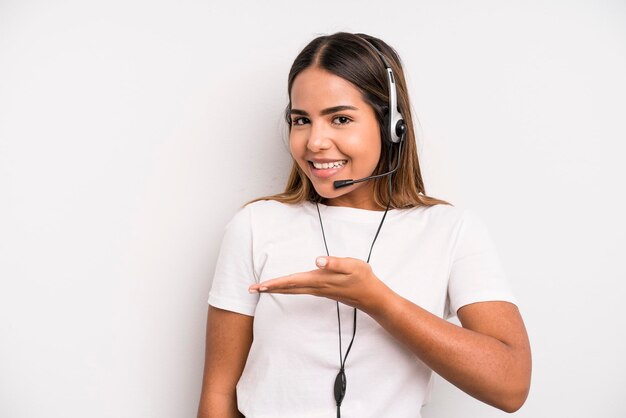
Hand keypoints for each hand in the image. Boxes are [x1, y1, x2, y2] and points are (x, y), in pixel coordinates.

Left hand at [248, 256, 389, 312]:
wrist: (372, 297)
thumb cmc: (362, 279)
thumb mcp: (352, 266)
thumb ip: (334, 262)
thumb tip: (317, 260)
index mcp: (320, 280)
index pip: (292, 281)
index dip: (275, 283)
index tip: (259, 285)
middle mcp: (316, 287)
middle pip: (288, 288)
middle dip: (269, 288)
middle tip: (251, 289)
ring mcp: (318, 290)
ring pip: (292, 290)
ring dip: (276, 288)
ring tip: (262, 288)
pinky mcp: (322, 290)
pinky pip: (299, 290)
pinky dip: (287, 288)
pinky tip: (284, 287)